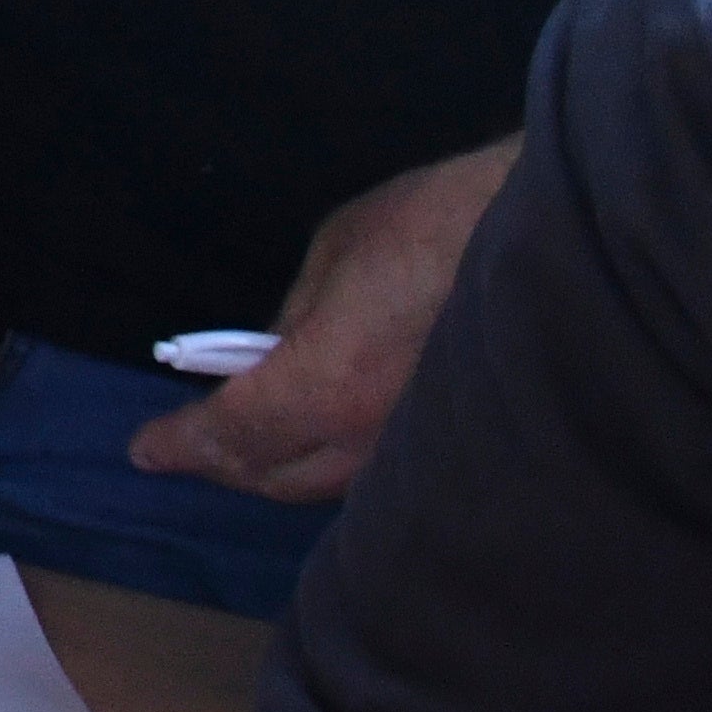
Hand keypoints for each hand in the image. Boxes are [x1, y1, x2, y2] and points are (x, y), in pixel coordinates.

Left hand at [127, 135, 520, 502]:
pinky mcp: (464, 451)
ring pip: (331, 488)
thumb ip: (296, 316)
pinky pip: (381, 477)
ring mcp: (423, 452)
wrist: (565, 238)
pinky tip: (321, 445)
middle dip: (225, 463)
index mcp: (328, 385)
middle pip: (276, 477)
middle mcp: (373, 440)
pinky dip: (337, 467)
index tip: (146, 451)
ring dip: (281, 470)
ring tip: (245, 448)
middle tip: (188, 447)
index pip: (234, 435)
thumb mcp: (339, 250)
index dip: (184, 445)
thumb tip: (274, 353)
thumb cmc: (444, 223)